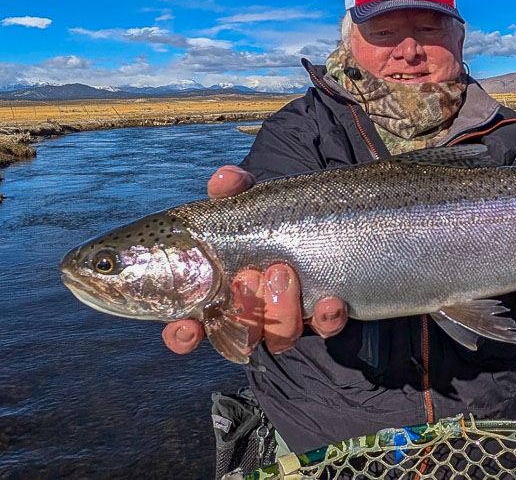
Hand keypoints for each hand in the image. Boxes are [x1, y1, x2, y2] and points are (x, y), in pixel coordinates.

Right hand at [161, 165, 347, 356]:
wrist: (318, 219)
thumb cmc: (267, 218)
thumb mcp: (248, 203)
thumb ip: (233, 191)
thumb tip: (224, 178)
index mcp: (219, 295)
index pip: (191, 329)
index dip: (184, 335)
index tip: (188, 327)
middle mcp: (251, 316)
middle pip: (240, 334)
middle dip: (245, 310)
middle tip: (249, 276)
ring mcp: (288, 321)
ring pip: (280, 338)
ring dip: (281, 310)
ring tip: (283, 272)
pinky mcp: (323, 319)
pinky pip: (325, 329)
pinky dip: (327, 318)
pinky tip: (331, 301)